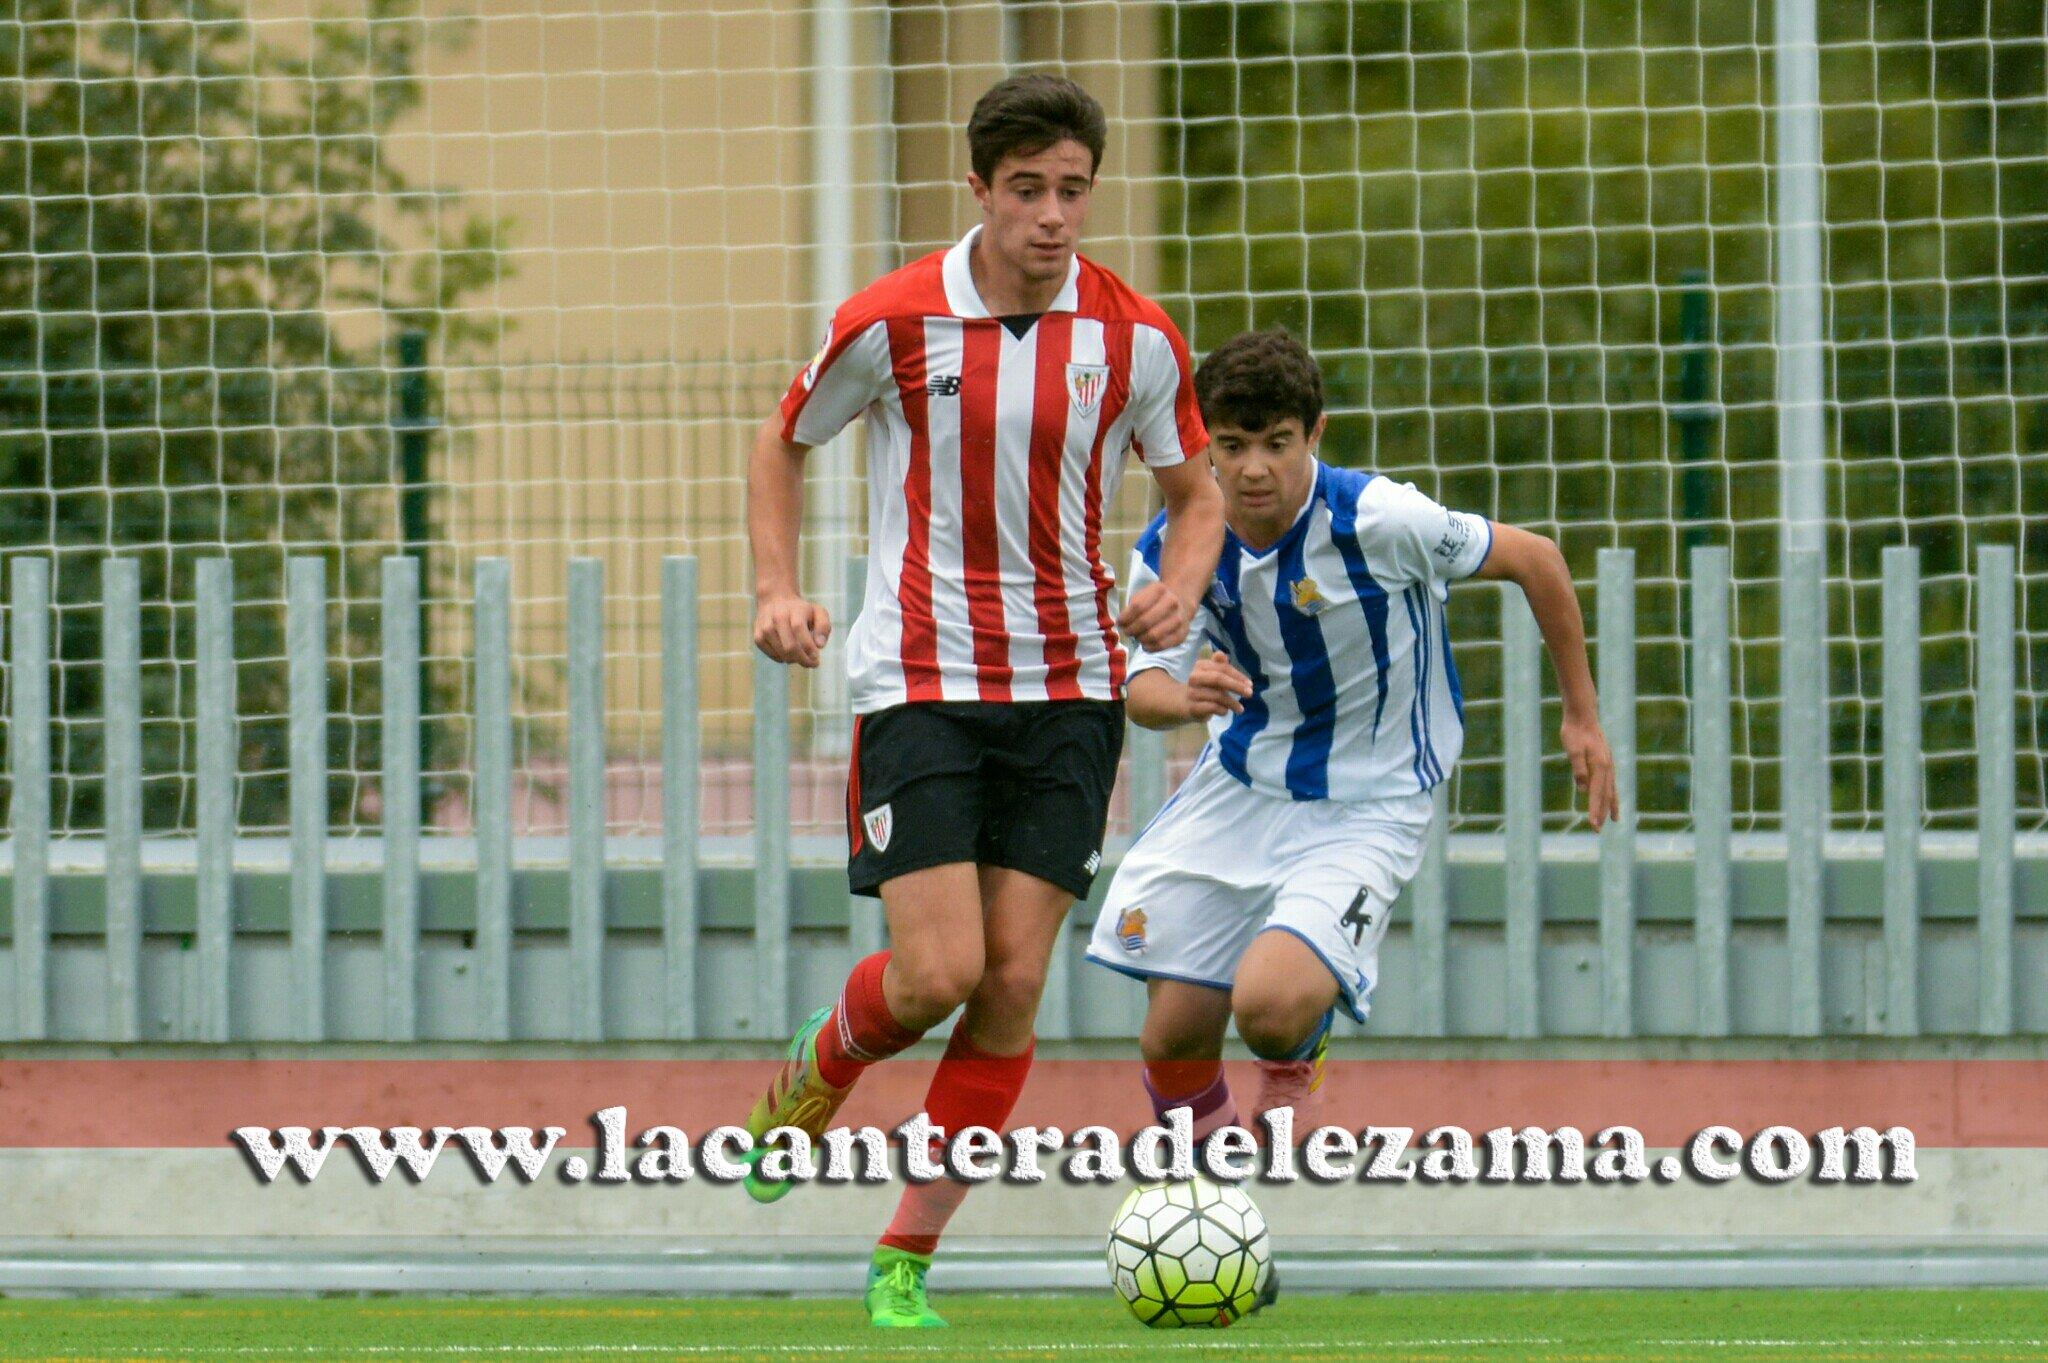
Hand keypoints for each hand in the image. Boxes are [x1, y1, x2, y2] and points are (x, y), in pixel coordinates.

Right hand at [752, 591, 830, 667]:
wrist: (775, 601)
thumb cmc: (801, 611)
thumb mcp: (818, 612)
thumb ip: (823, 627)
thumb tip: (820, 646)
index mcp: (794, 610)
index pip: (799, 630)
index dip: (808, 647)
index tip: (817, 658)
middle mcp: (777, 618)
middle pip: (789, 647)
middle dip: (803, 659)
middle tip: (812, 663)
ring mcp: (765, 628)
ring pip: (781, 654)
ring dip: (794, 660)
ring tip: (802, 655)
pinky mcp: (758, 637)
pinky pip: (773, 656)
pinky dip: (783, 658)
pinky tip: (789, 652)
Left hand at [1118, 581, 1194, 652]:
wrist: (1180, 603)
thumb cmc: (1154, 601)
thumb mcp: (1143, 595)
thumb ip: (1131, 607)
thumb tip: (1122, 624)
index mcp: (1159, 589)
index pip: (1137, 606)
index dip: (1125, 617)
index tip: (1120, 622)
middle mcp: (1172, 602)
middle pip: (1145, 621)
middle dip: (1131, 630)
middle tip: (1126, 632)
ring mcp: (1179, 618)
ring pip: (1153, 635)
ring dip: (1140, 639)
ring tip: (1136, 636)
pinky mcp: (1182, 633)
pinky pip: (1161, 645)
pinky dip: (1149, 647)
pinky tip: (1145, 644)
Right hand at [1184, 650, 1252, 719]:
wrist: (1183, 703)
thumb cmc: (1203, 686)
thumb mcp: (1212, 674)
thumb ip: (1220, 665)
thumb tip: (1222, 654)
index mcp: (1201, 666)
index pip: (1222, 668)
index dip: (1238, 676)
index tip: (1250, 684)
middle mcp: (1195, 677)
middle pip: (1218, 679)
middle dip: (1236, 686)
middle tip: (1250, 694)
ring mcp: (1192, 692)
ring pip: (1217, 696)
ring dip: (1232, 703)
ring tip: (1240, 709)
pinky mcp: (1192, 707)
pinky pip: (1212, 708)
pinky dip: (1222, 710)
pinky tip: (1226, 711)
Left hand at [1560, 714, 1618, 829]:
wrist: (1583, 716)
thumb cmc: (1575, 732)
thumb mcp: (1573, 750)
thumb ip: (1578, 769)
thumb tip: (1582, 789)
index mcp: (1600, 766)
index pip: (1596, 794)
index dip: (1594, 810)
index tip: (1593, 825)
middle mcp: (1607, 767)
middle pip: (1605, 795)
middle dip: (1601, 813)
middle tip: (1596, 830)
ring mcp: (1608, 764)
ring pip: (1610, 790)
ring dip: (1610, 805)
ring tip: (1613, 819)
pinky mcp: (1605, 762)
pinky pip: (1610, 782)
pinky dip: (1611, 794)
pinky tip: (1610, 799)